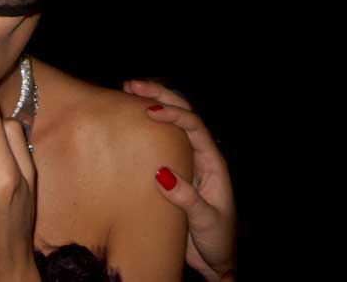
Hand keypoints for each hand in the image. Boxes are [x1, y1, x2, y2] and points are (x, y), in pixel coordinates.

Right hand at [123, 79, 236, 281]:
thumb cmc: (218, 241)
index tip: (150, 111)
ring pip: (171, 122)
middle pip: (183, 113)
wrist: (217, 261)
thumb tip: (161, 173)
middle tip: (132, 85)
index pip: (194, 126)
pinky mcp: (173, 169)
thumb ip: (188, 199)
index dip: (174, 114)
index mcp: (212, 161)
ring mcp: (186, 160)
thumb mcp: (206, 221)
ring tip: (127, 90)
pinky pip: (160, 140)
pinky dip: (146, 123)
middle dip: (159, 95)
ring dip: (152, 102)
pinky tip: (130, 116)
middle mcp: (199, 154)